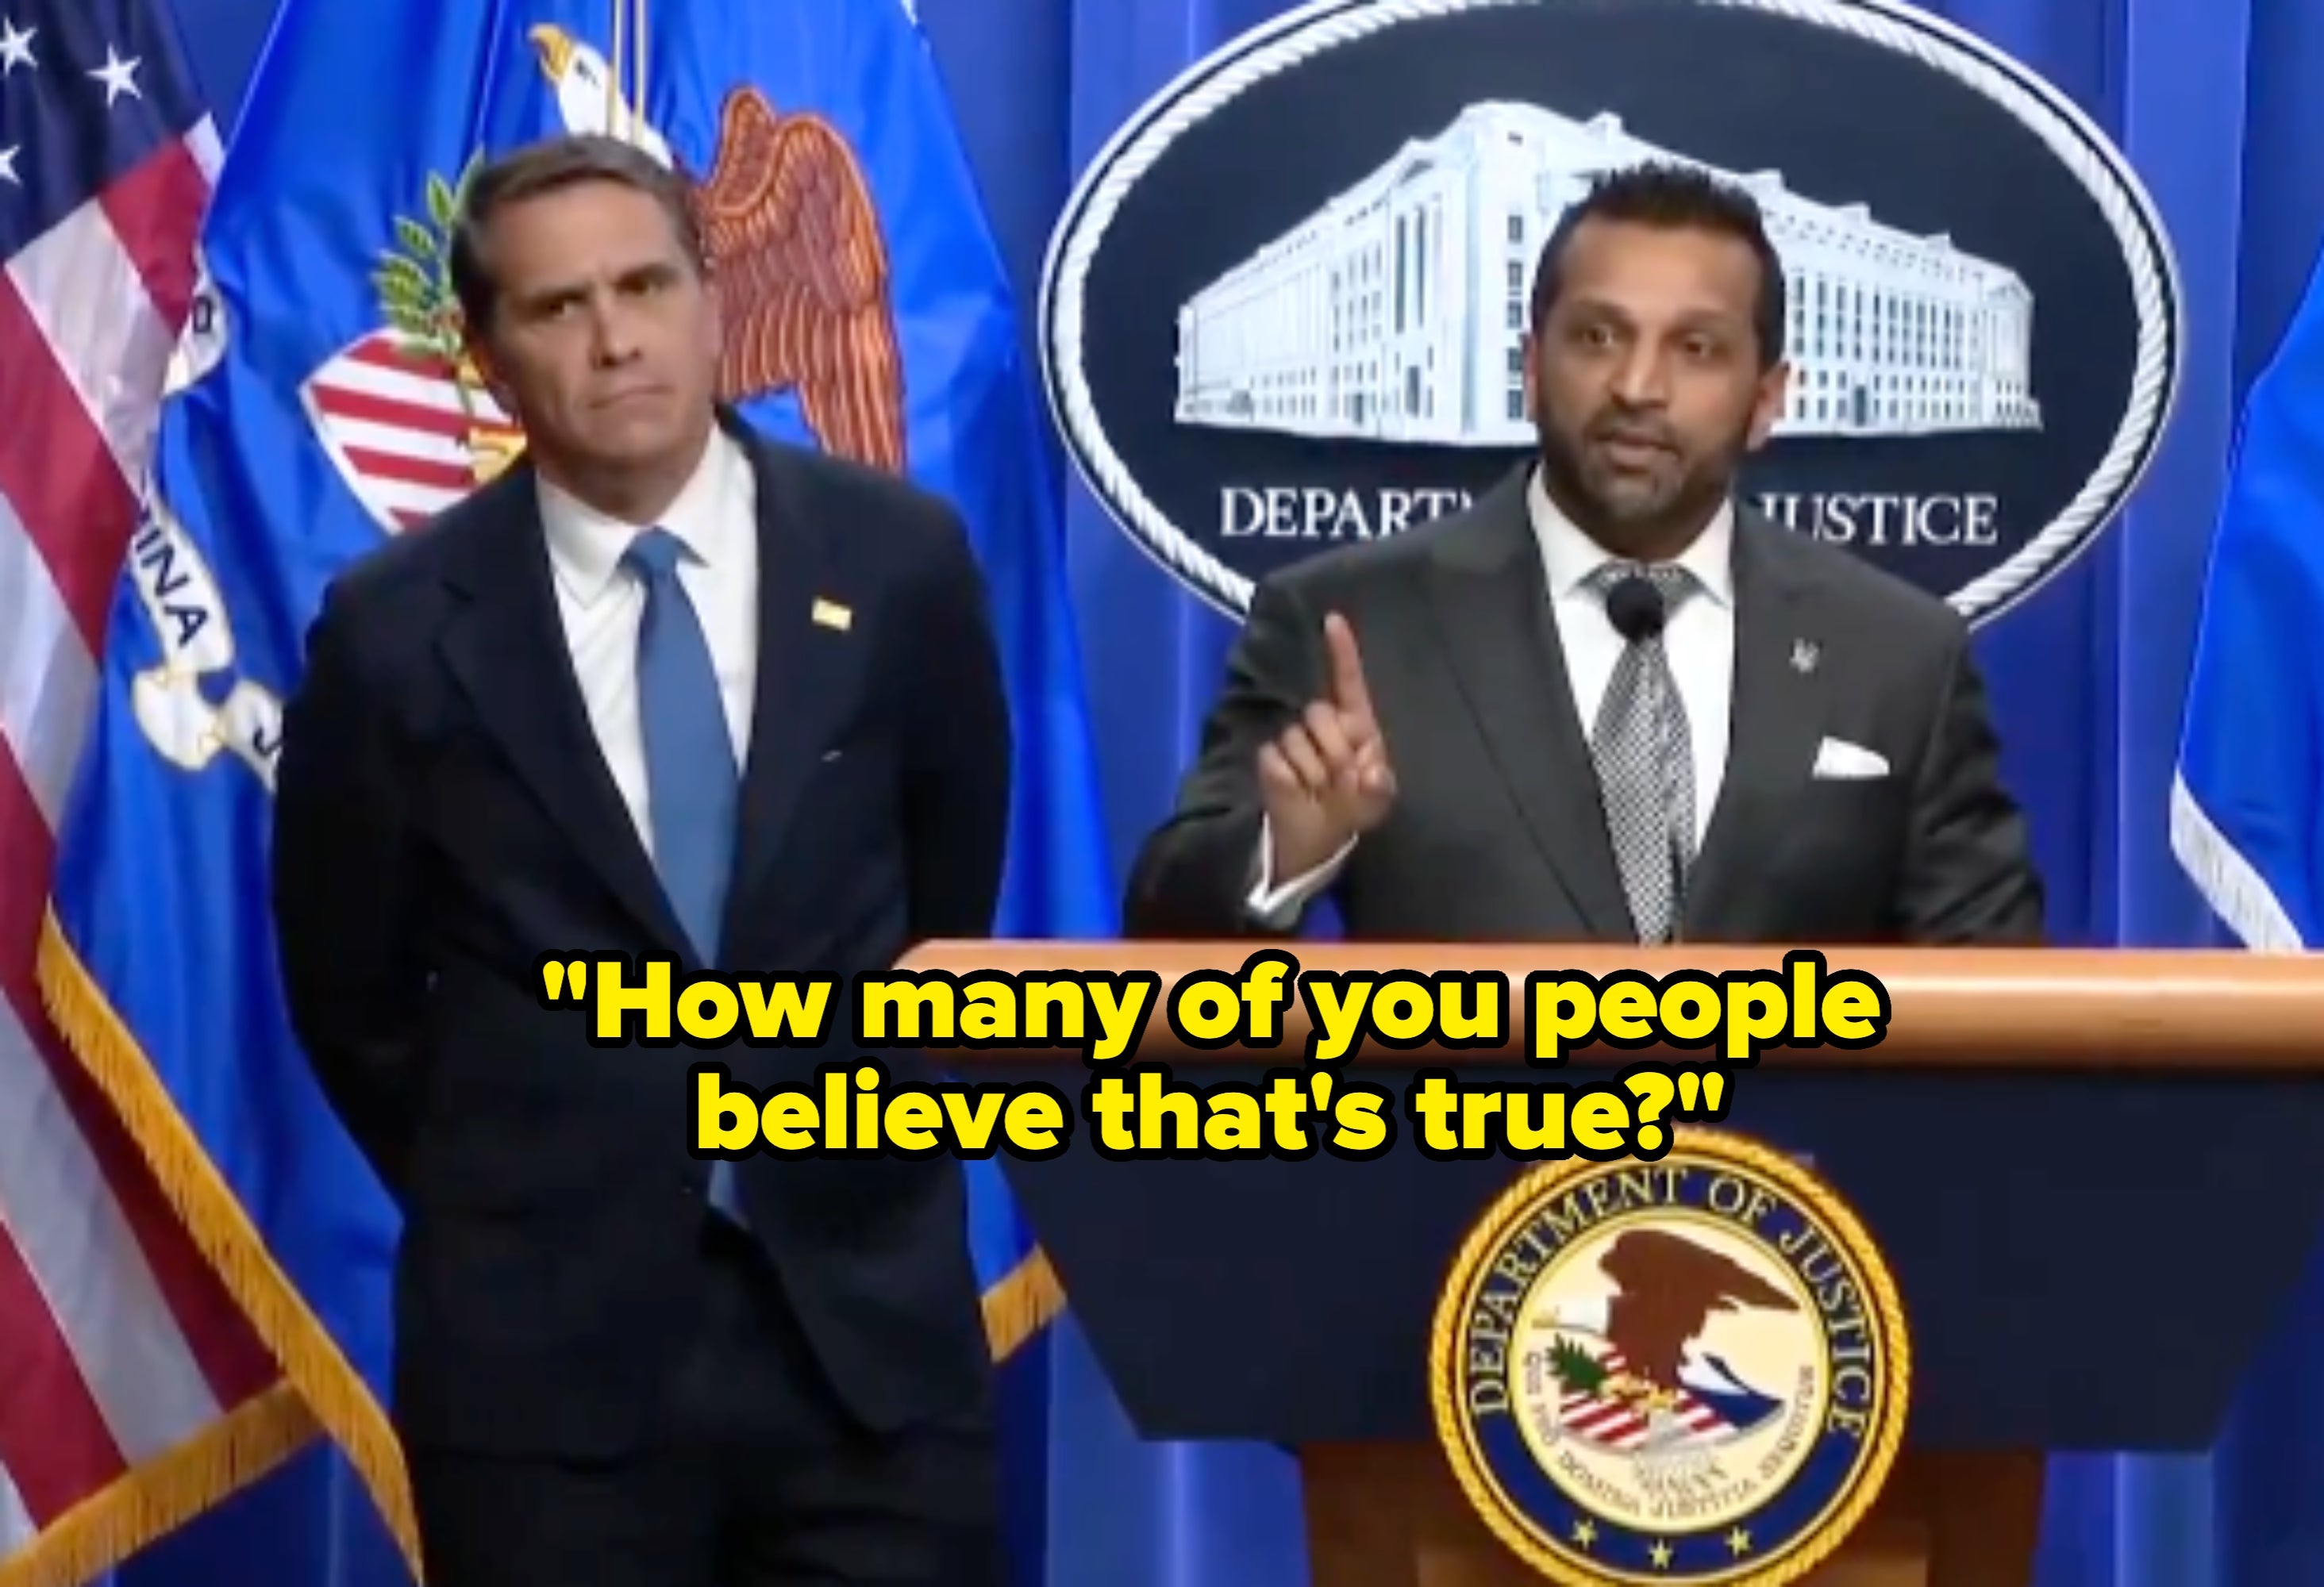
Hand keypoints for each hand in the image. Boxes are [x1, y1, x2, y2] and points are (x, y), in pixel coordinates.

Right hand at [1259, 612, 1395, 879]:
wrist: (1315, 835)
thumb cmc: (1351, 808)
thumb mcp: (1373, 802)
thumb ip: (1378, 788)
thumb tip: (1371, 773)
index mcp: (1356, 725)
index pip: (1349, 682)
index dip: (1342, 652)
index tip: (1332, 620)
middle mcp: (1324, 724)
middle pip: (1320, 713)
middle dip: (1333, 751)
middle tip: (1341, 780)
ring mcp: (1294, 739)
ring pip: (1297, 739)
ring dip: (1312, 773)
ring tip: (1320, 791)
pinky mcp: (1270, 758)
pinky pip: (1276, 759)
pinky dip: (1290, 782)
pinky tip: (1299, 793)